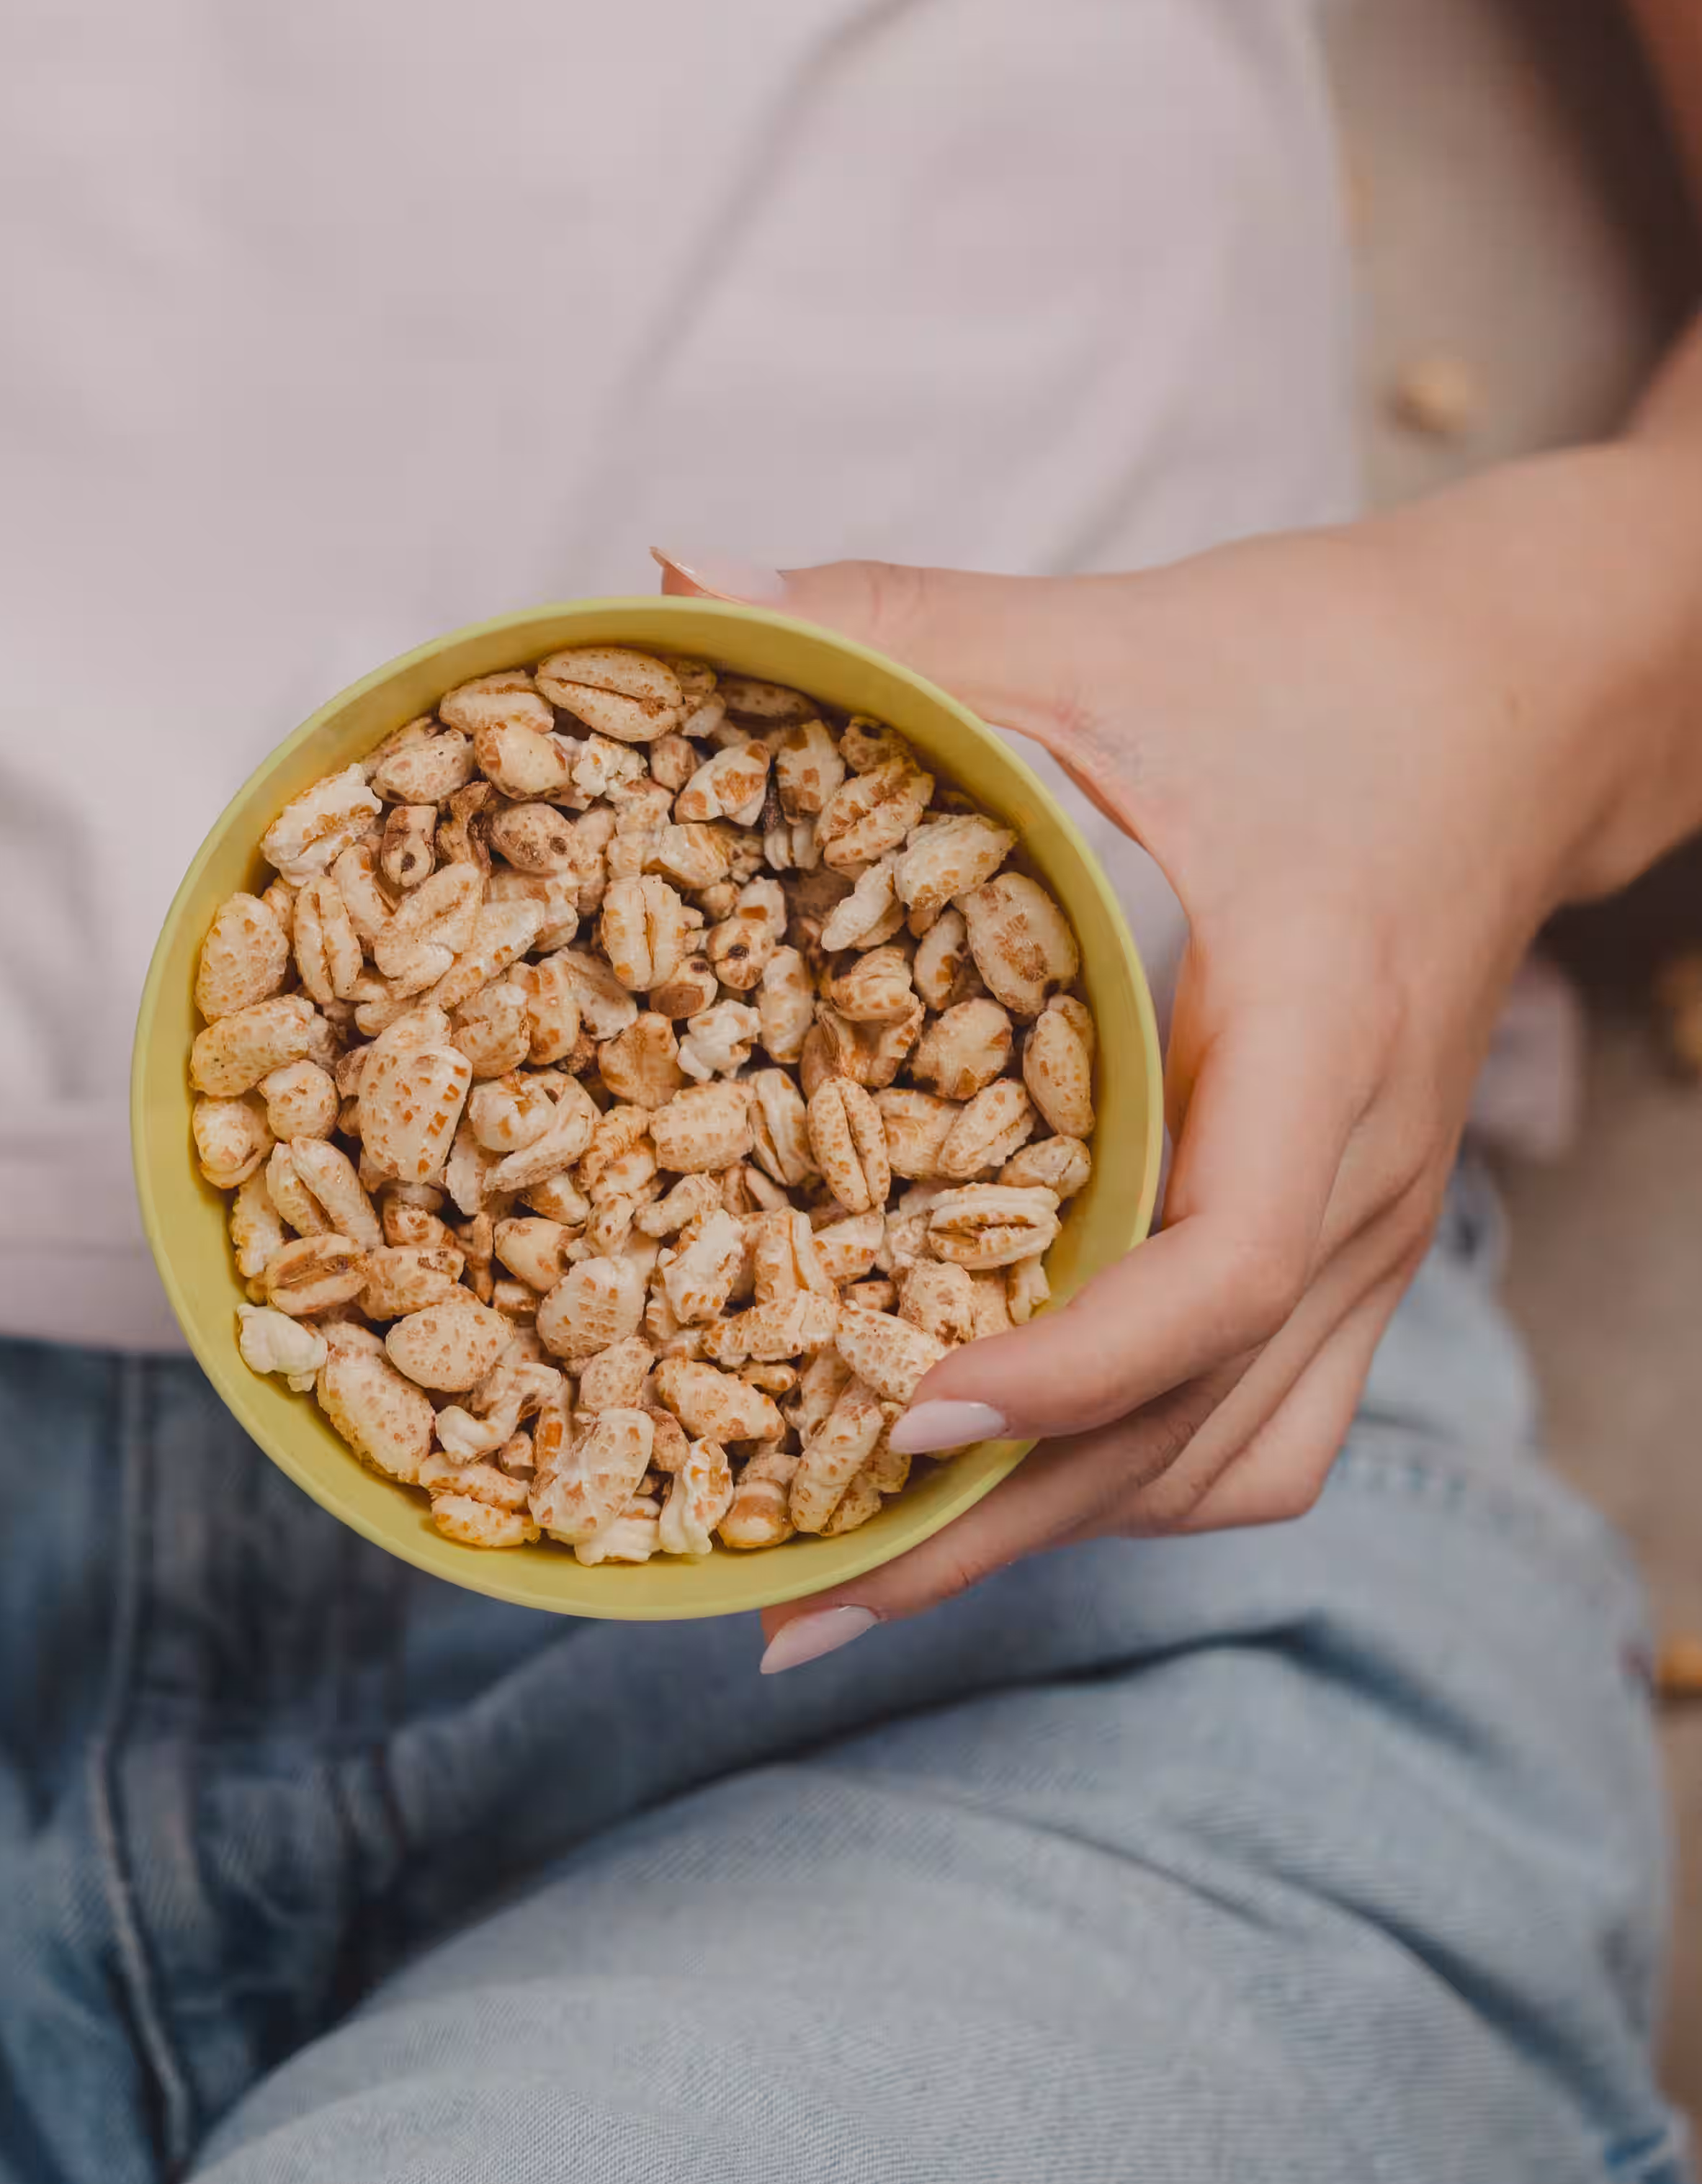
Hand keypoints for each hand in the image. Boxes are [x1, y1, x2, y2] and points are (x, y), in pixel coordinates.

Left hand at [659, 448, 1692, 1661]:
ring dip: (1057, 1530)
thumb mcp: (1107, 631)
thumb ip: (895, 621)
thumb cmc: (1316, 666)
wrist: (1515, 696)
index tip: (898, 1407)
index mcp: (1319, 1032)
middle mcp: (1365, 1170)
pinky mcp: (1352, 1238)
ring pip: (1234, 1460)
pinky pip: (1259, 1422)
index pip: (1225, 1265)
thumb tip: (670, 582)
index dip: (1067, 1366)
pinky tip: (990, 1485)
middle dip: (996, 1532)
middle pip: (1199, 1428)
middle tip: (787, 1601)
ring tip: (852, 1579)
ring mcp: (1374, 1226)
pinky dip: (1126, 1477)